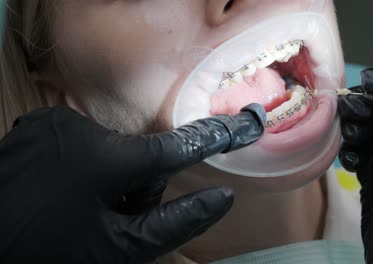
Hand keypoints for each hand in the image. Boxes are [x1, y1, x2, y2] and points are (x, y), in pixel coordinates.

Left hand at [0, 104, 264, 263]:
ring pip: (110, 150)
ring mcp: (51, 124)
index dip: (214, 138)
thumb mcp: (117, 250)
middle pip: (138, 155)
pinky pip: (82, 143)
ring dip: (111, 179)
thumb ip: (174, 223)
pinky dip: (85, 168)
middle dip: (138, 186)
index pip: (176, 147)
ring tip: (84, 211)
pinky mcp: (35, 127)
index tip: (246, 125)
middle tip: (113, 220)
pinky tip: (65, 195)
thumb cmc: (48, 255)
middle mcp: (79, 127)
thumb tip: (222, 198)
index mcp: (105, 157)